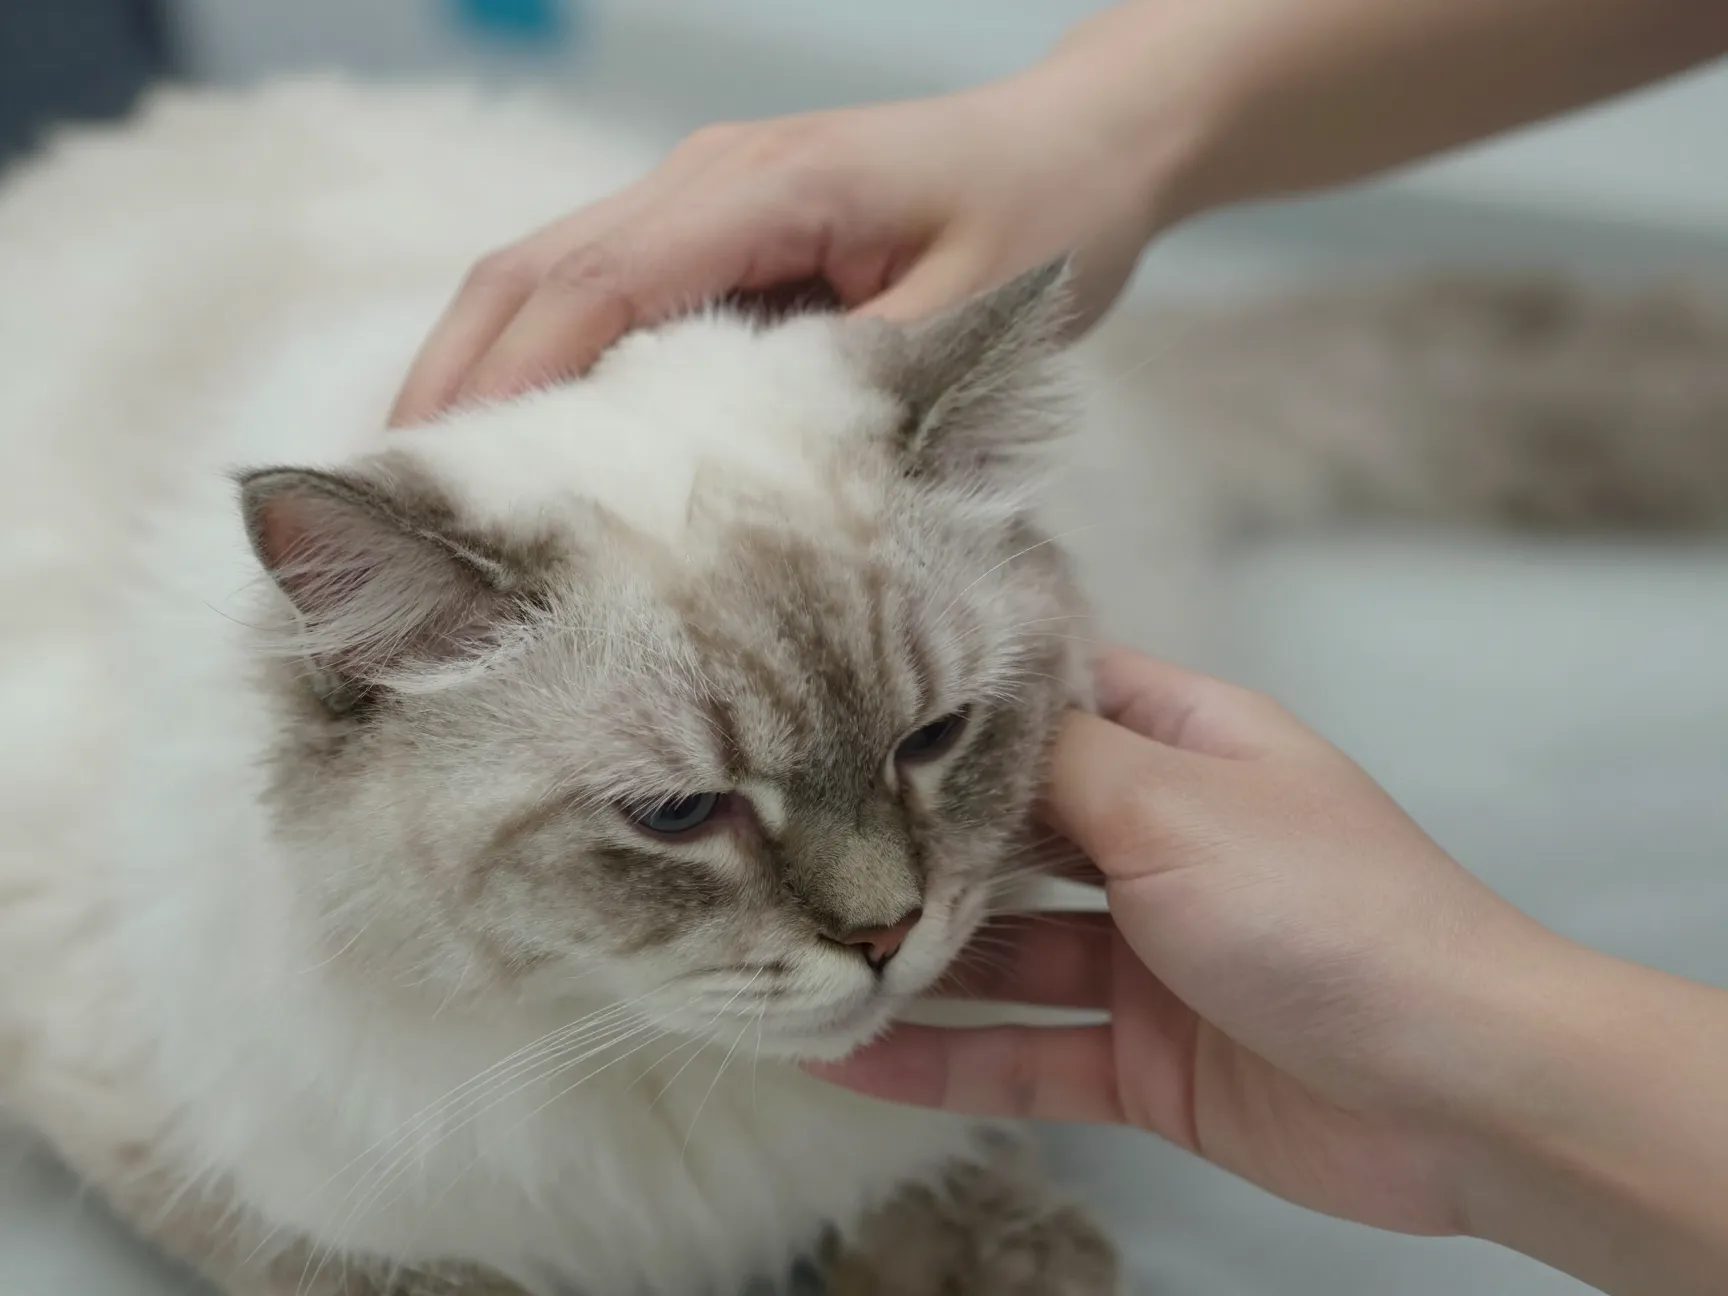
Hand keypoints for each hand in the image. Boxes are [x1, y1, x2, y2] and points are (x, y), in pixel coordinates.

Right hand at [388, 56, 1182, 425]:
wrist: (1077, 148)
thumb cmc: (1042, 222)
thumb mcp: (973, 310)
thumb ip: (856, 380)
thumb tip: (740, 470)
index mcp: (764, 188)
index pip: (595, 284)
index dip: (507, 381)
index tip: (438, 476)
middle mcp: (706, 181)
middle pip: (532, 274)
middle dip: (451, 383)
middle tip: (392, 506)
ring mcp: (700, 199)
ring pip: (543, 277)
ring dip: (474, 372)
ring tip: (423, 489)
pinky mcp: (712, 233)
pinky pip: (594, 293)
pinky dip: (532, 362)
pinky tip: (512, 444)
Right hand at [812, 647, 1560, 1236]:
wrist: (1464, 1088)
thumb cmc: (1334, 911)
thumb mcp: (1177, 805)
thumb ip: (1054, 768)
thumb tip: (949, 726)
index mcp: (1188, 751)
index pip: (1051, 704)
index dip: (956, 707)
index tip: (841, 705)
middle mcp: (1162, 846)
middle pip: (1011, 836)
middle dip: (914, 846)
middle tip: (788, 848)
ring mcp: (1150, 960)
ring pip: (1006, 955)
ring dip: (915, 960)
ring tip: (795, 957)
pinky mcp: (1145, 1062)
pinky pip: (1024, 1056)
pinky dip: (942, 1061)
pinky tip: (849, 1056)